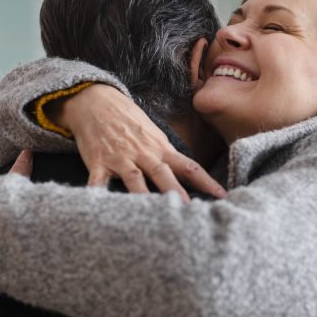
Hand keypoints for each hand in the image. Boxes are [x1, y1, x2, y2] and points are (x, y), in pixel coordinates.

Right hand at [52, 85, 225, 201]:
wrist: (94, 100)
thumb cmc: (127, 119)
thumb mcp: (152, 133)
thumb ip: (166, 154)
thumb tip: (188, 175)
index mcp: (160, 147)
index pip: (189, 166)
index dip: (206, 182)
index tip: (222, 196)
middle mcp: (143, 153)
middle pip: (163, 174)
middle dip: (177, 193)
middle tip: (191, 212)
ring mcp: (119, 157)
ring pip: (134, 179)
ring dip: (143, 196)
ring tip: (152, 216)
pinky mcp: (97, 161)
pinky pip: (97, 181)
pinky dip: (96, 195)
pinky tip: (98, 209)